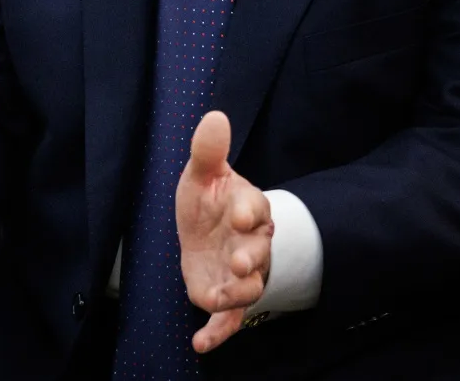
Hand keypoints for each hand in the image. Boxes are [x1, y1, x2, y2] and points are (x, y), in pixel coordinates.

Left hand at [178, 110, 273, 352]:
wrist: (205, 229)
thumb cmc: (209, 200)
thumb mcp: (203, 174)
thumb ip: (208, 151)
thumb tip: (214, 115)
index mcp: (249, 208)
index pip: (256, 207)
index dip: (248, 210)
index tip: (239, 211)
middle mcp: (252, 243)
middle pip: (259, 252)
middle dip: (250, 258)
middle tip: (239, 261)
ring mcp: (240, 273)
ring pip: (249, 287)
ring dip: (238, 293)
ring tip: (219, 297)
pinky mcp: (225, 295)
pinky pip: (229, 318)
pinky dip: (217, 333)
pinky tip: (200, 344)